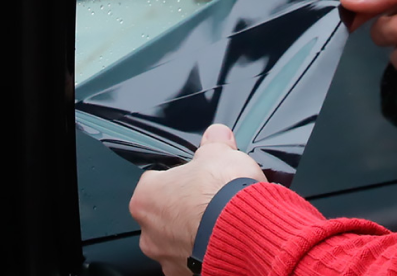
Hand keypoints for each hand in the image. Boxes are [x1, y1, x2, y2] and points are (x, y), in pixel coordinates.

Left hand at [130, 124, 267, 275]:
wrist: (250, 232)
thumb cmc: (225, 196)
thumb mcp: (220, 154)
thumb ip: (214, 143)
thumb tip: (216, 135)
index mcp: (146, 199)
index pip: (156, 182)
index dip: (179, 177)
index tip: (196, 178)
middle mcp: (150, 233)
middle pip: (165, 214)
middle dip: (186, 208)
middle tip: (210, 200)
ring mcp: (169, 258)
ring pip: (179, 241)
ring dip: (196, 232)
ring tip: (222, 221)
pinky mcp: (190, 275)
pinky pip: (195, 260)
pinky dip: (208, 251)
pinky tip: (226, 238)